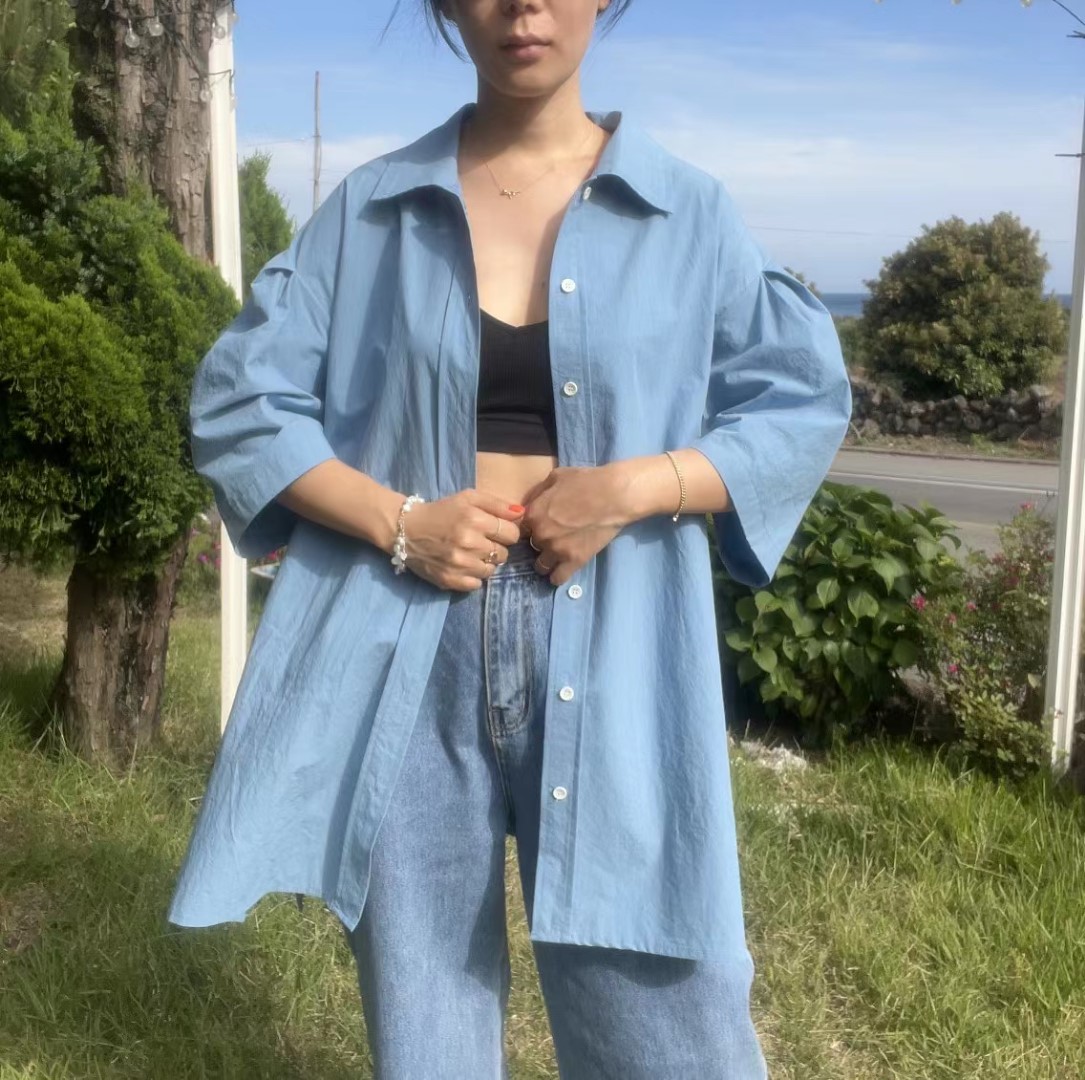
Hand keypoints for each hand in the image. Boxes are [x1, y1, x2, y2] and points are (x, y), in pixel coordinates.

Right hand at [401, 489, 524, 591]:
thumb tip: (521, 513)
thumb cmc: (441, 511)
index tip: (495, 531)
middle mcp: (469, 543)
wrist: (406, 529)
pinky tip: (463, 566)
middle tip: (479, 542)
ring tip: (470, 554)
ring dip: (484, 563)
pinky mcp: (449, 580)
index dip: (506, 532)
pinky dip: (473, 577)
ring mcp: (459, 564)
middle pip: (503, 554)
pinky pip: (476, 585)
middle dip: (495, 548)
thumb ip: (496, 504)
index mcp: (474, 519)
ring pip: (491, 571)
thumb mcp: (468, 498)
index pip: (512, 534)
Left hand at [520, 463, 635, 586]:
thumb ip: (538, 493)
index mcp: (533, 513)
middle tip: (556, 536)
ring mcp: (557, 550)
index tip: (541, 526)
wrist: (614, 495)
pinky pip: (557, 578)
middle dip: (541, 542)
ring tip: (557, 555)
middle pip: (532, 546)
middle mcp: (540, 534)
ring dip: (546, 561)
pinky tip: (563, 568)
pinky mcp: (574, 561)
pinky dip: (558, 575)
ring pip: (541, 566)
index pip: (521, 529)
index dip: (531, 527)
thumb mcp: (555, 477)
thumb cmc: (586, 481)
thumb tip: (528, 505)